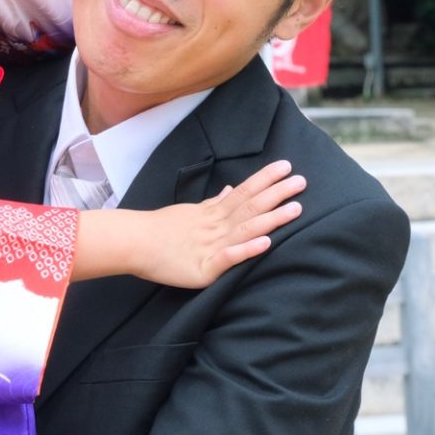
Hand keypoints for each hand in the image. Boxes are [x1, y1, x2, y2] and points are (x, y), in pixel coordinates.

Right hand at [72, 160, 303, 288]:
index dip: (265, 179)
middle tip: (302, 181)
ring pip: (246, 228)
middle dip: (277, 194)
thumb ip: (213, 203)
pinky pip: (229, 258)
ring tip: (296, 209)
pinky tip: (265, 244)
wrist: (133, 243)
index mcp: (213, 213)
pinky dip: (247, 250)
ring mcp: (211, 246)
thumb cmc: (160, 229)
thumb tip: (229, 189)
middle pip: (250, 207)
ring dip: (272, 219)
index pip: (243, 192)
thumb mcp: (190, 211)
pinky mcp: (204, 268)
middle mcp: (215, 225)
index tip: (287, 166)